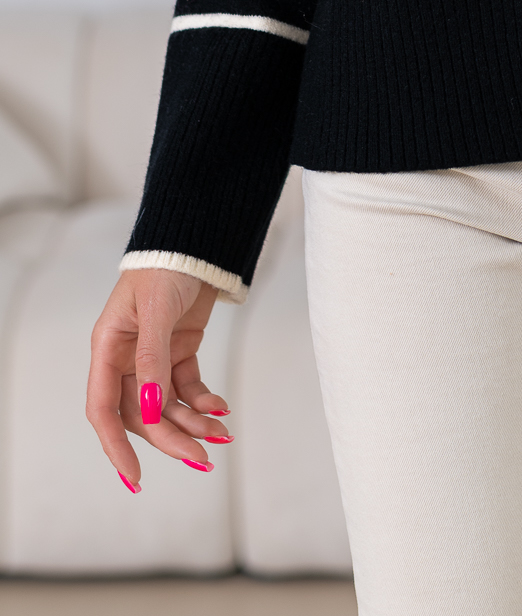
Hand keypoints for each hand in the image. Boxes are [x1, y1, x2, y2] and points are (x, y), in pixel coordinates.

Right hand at [87, 269, 230, 490]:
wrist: (196, 241)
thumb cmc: (165, 267)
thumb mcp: (155, 312)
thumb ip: (152, 360)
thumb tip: (152, 410)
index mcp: (108, 349)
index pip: (104, 410)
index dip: (116, 446)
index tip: (135, 477)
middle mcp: (126, 359)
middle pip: (144, 414)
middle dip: (171, 437)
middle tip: (201, 458)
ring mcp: (154, 357)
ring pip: (168, 406)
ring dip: (193, 423)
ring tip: (221, 434)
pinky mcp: (179, 351)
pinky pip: (188, 388)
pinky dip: (204, 401)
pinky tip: (221, 408)